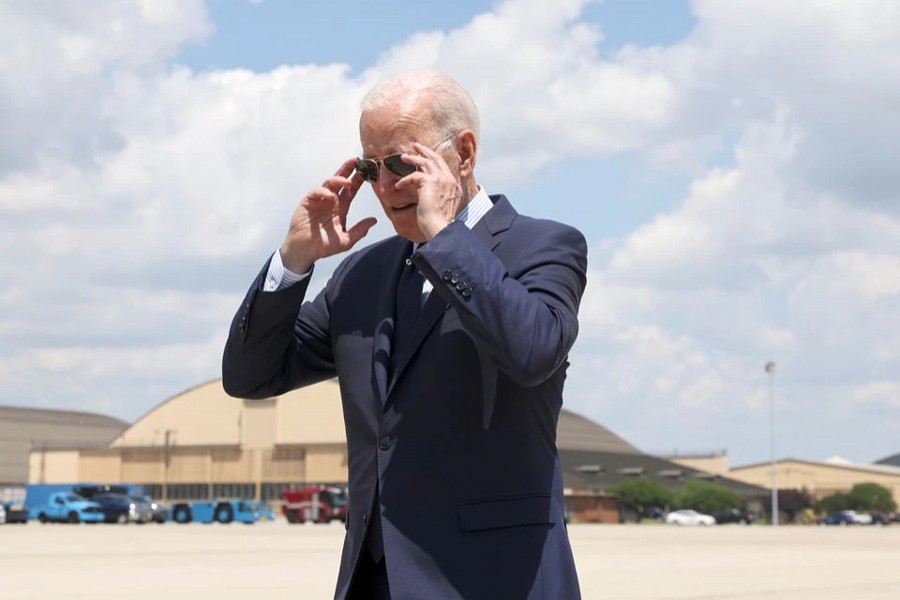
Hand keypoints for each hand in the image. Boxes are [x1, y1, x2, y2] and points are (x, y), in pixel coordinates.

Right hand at [279, 158, 376, 272]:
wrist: (305, 251)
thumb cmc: (324, 246)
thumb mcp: (346, 240)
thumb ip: (359, 230)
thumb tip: (374, 220)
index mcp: (341, 208)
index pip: (351, 190)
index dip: (359, 180)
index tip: (369, 172)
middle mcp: (331, 200)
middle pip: (341, 181)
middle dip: (348, 170)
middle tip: (357, 161)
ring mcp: (319, 200)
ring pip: (329, 183)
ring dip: (338, 178)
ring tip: (347, 180)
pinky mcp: (308, 202)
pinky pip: (316, 192)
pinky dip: (323, 191)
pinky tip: (330, 195)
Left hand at [396, 141, 462, 239]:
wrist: (440, 226)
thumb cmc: (440, 221)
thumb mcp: (445, 205)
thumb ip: (442, 195)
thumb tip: (431, 192)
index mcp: (454, 185)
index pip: (444, 166)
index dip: (434, 158)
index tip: (426, 155)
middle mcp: (449, 179)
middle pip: (436, 159)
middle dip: (425, 151)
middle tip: (415, 146)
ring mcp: (441, 179)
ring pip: (425, 162)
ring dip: (413, 159)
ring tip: (403, 157)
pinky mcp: (430, 182)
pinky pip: (414, 176)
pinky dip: (405, 180)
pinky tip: (398, 186)